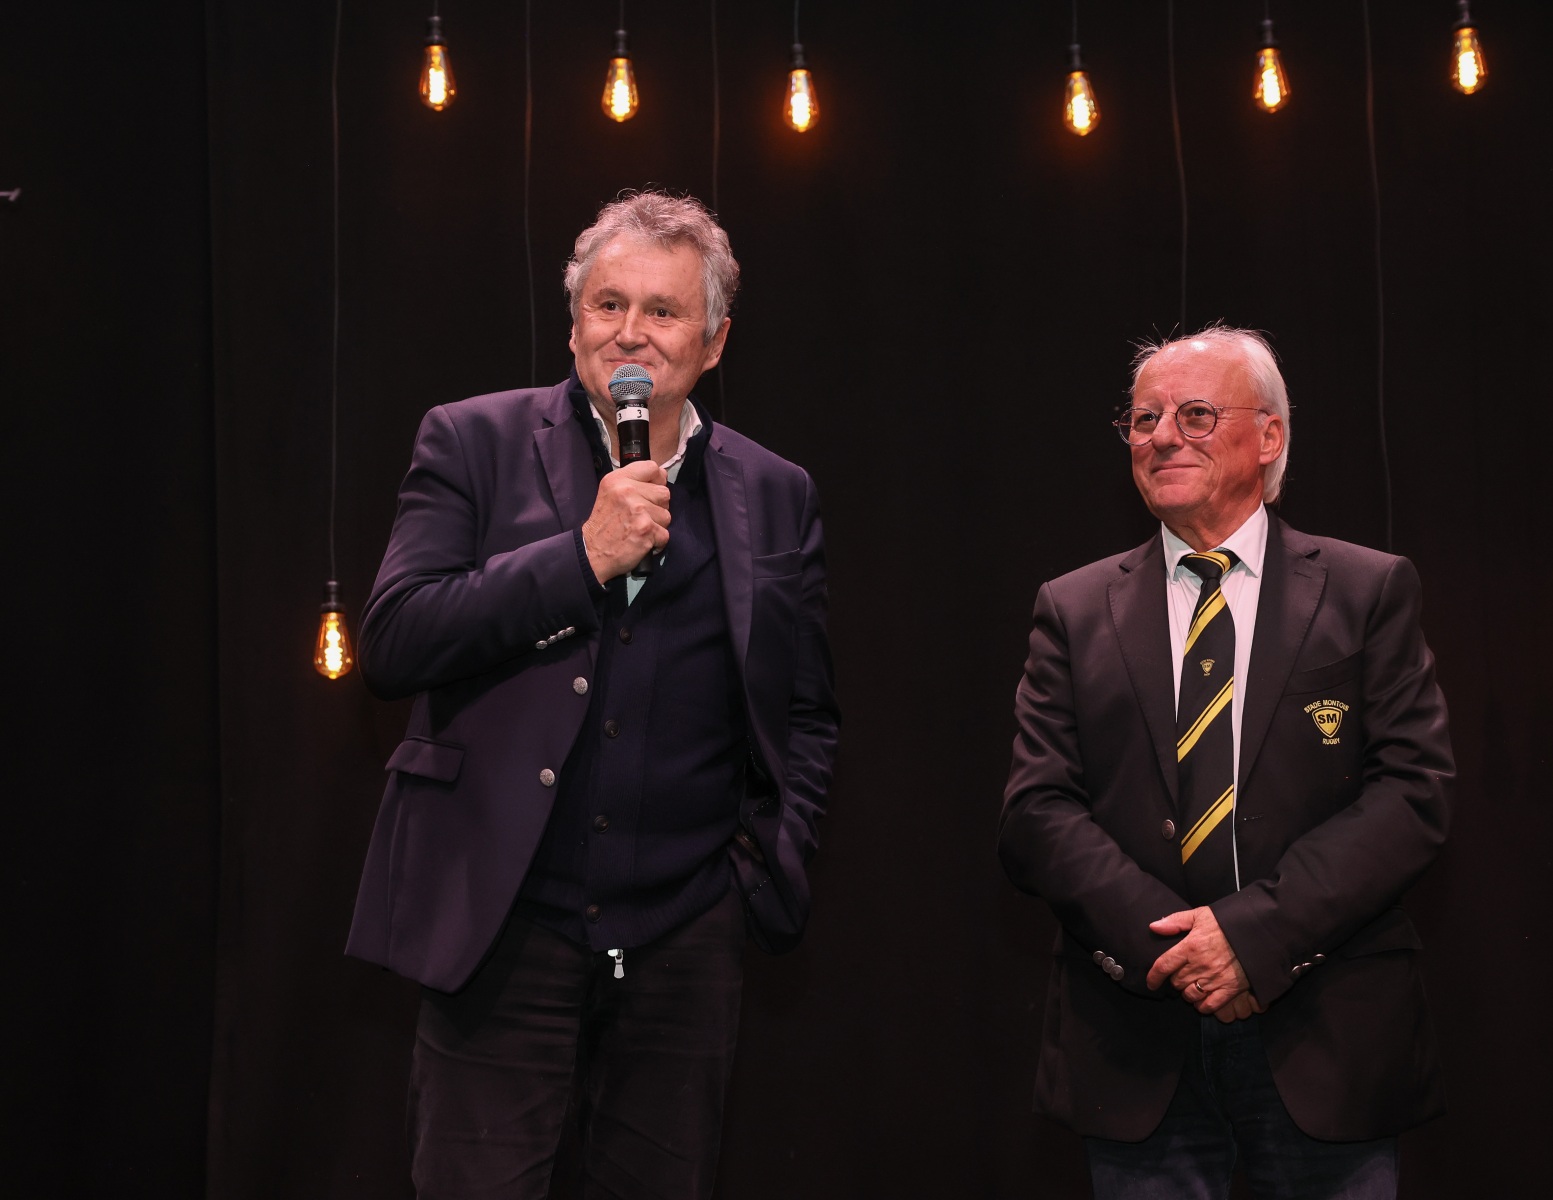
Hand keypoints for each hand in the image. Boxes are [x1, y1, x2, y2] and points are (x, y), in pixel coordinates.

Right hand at [581, 460, 670, 581]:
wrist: (591, 552)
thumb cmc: (604, 525)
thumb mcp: (611, 493)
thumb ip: (634, 482)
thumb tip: (663, 475)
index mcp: (618, 479)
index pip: (652, 467)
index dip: (656, 481)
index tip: (648, 493)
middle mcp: (627, 491)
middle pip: (664, 493)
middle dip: (657, 507)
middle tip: (639, 517)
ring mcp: (638, 510)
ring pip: (667, 515)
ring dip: (657, 525)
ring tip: (638, 529)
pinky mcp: (645, 529)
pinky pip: (665, 534)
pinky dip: (656, 542)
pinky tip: (641, 541)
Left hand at [1146, 906, 1259, 1019]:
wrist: (1258, 932)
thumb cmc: (1227, 922)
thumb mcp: (1200, 915)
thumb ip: (1175, 921)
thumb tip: (1154, 927)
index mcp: (1191, 946)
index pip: (1164, 965)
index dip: (1153, 976)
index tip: (1151, 983)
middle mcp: (1201, 965)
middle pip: (1177, 981)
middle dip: (1175, 980)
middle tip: (1181, 975)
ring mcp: (1216, 979)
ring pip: (1190, 995)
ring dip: (1187, 993)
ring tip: (1191, 986)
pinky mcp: (1230, 989)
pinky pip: (1210, 1006)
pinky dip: (1202, 1006)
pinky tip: (1202, 999)